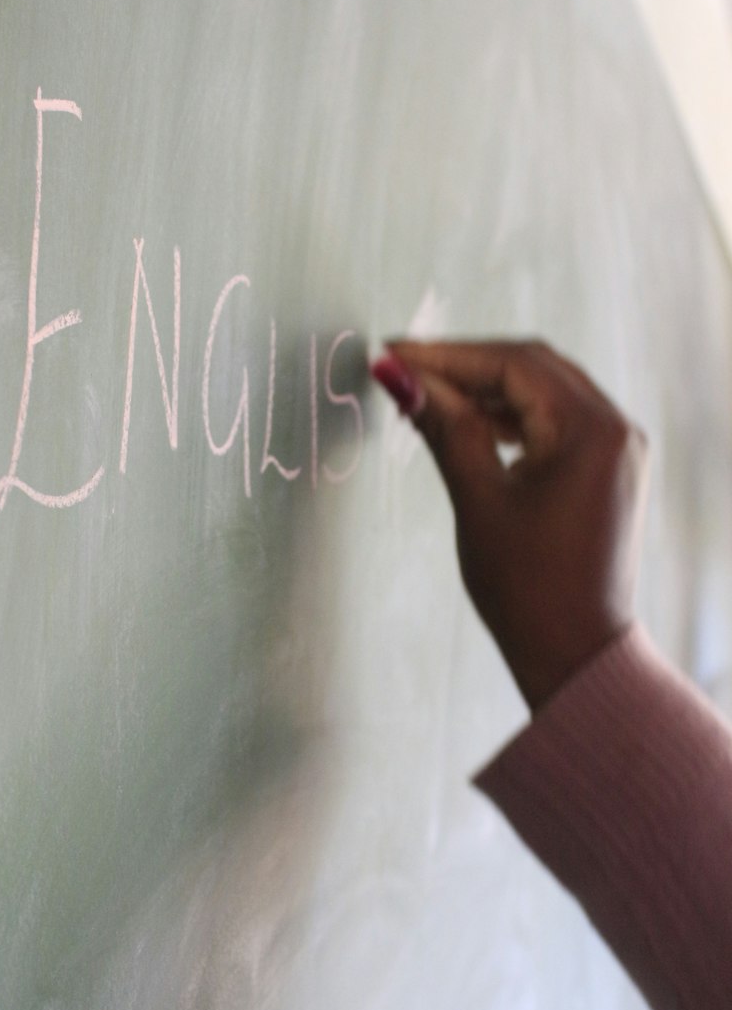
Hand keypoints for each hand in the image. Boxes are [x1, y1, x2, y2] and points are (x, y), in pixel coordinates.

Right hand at [373, 339, 649, 710]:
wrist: (575, 654)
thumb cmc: (529, 589)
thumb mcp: (478, 500)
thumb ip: (443, 427)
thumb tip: (400, 378)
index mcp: (591, 431)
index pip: (513, 365)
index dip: (447, 355)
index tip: (393, 355)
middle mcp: (615, 429)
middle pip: (532, 368)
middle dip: (465, 365)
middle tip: (402, 368)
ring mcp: (616, 449)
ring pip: (543, 392)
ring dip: (485, 389)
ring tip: (426, 397)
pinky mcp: (606, 470)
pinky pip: (555, 421)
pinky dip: (510, 416)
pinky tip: (469, 424)